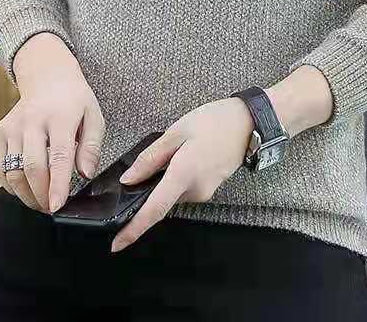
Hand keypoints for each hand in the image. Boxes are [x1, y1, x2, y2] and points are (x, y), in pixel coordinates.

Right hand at [0, 32, 105, 213]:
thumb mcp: (94, 117)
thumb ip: (91, 147)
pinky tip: (26, 189)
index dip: (57, 184)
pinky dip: (11, 185)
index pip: (59, 156)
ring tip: (41, 202)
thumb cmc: (74, 101)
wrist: (48, 77)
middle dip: (41, 194)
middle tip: (52, 209)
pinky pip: (1, 167)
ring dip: (26, 194)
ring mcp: (13, 126)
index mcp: (60, 116)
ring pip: (13, 171)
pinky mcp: (0, 132)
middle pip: (32, 167)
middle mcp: (32, 120)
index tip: (58, 206)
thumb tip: (85, 174)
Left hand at [109, 97, 254, 252]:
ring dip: (165, 178)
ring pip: (172, 192)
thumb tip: (129, 179)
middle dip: (150, 187)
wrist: (250, 122)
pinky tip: (183, 155)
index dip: (133, 230)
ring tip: (175, 148)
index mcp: (183, 175)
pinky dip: (176, 177)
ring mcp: (204, 192)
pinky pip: (184, 188)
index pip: (153, 210)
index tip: (117, 244)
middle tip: (155, 158)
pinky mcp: (209, 188)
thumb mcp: (177, 132)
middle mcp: (194, 190)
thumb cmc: (215, 122)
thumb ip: (150, 158)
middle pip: (161, 200)